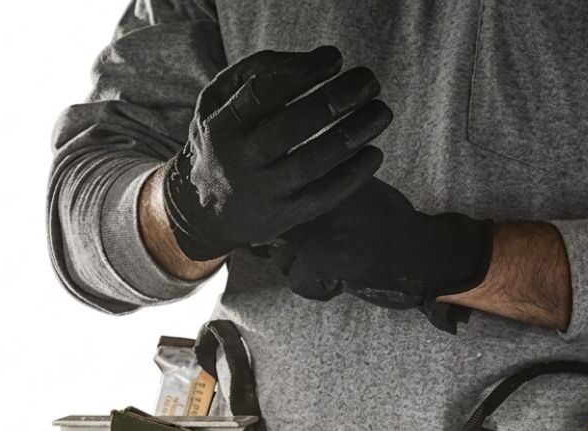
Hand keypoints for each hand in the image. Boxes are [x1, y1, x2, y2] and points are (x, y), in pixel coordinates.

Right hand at [162, 47, 391, 261]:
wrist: (206, 211)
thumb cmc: (224, 140)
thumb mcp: (219, 102)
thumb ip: (255, 73)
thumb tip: (309, 62)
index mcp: (223, 126)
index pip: (263, 92)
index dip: (301, 72)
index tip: (335, 57)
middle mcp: (242, 161)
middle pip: (292, 127)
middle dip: (336, 99)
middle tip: (370, 80)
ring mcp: (265, 192)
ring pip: (313, 162)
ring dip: (353, 134)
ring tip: (382, 111)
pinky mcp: (286, 217)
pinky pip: (325, 196)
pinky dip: (353, 175)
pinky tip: (375, 153)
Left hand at [266, 179, 493, 331]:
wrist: (425, 250)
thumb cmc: (393, 225)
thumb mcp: (356, 190)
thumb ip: (323, 189)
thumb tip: (286, 199)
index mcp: (320, 174)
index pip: (277, 199)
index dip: (288, 224)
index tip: (309, 234)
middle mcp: (313, 193)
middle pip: (274, 230)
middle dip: (290, 249)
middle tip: (325, 257)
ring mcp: (317, 223)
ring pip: (281, 257)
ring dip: (302, 270)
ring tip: (335, 268)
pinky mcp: (323, 253)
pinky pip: (297, 281)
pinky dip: (318, 291)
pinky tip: (342, 283)